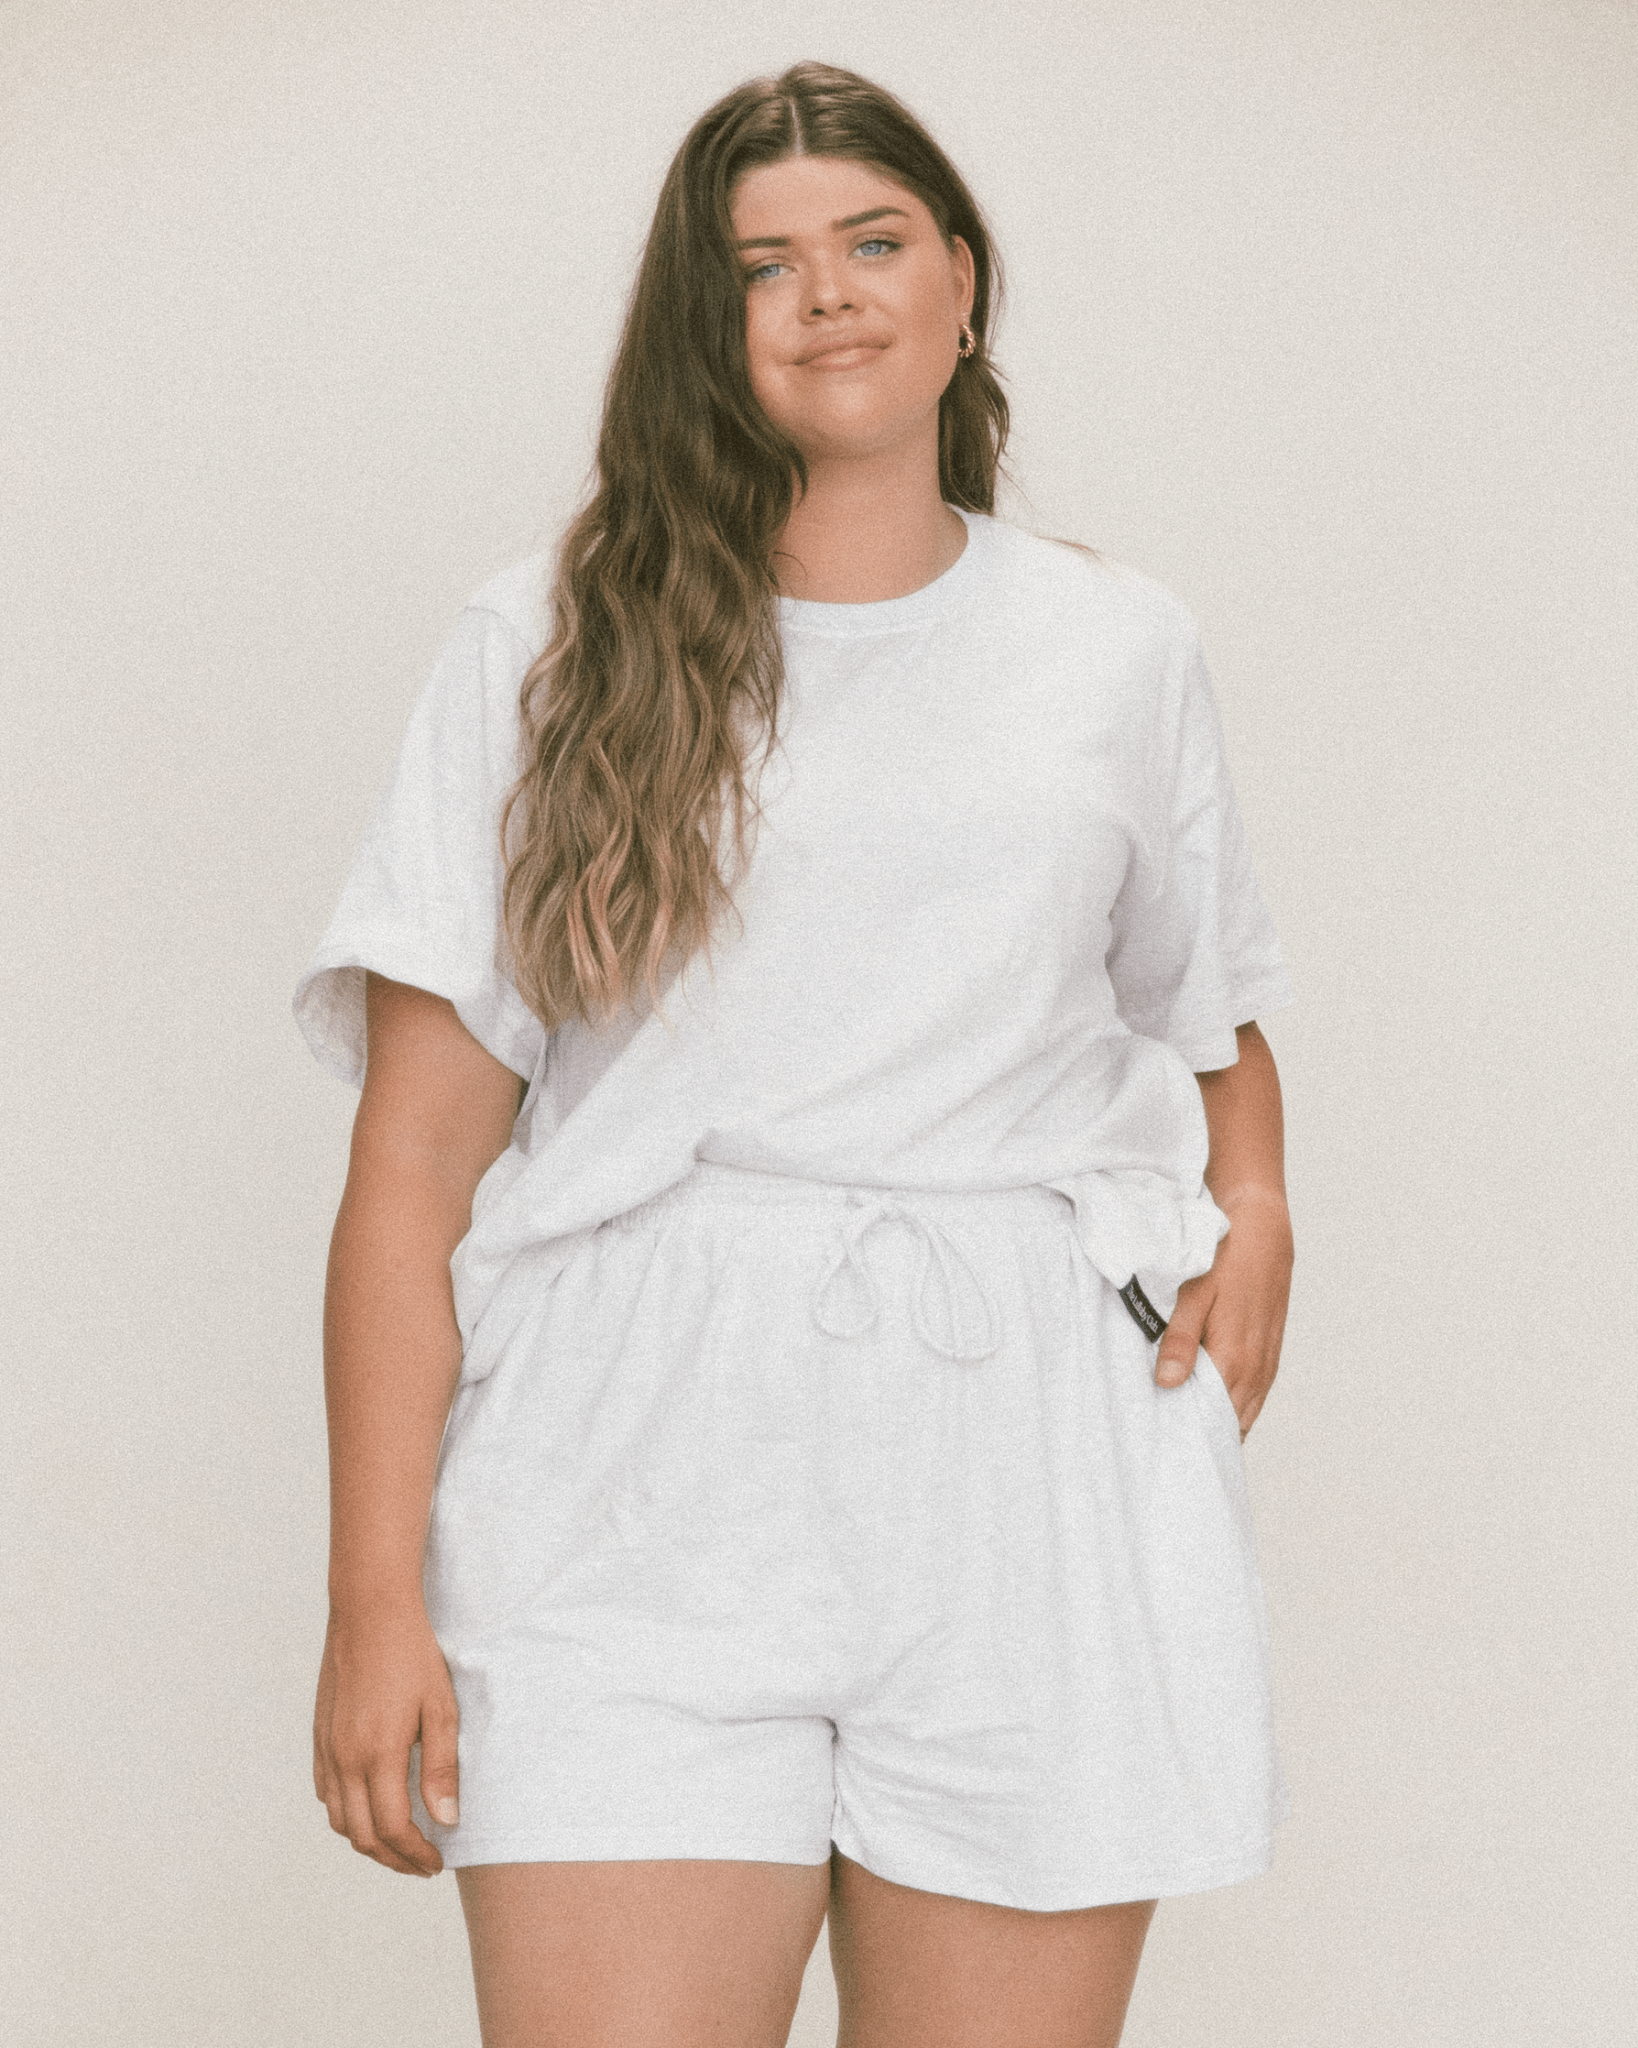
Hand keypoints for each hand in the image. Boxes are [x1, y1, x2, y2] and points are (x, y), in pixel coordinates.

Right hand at [313, 1602, 459, 1876]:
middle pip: (363, 1835)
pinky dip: (347, 1814)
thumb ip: (441, 1769)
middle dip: (394, 1859)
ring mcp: (328, 1749)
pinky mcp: (320, 1737)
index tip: (437, 1863)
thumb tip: (445, 1822)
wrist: (370, 1612)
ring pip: (339, 1820)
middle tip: (422, 1864)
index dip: (416, 1855)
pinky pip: (326, 1793)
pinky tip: (370, 1808)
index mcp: (378, 1755)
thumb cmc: (413, 1655)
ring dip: (368, 1841)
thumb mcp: (442, 1709)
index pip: (394, 1829)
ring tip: (400, 1843)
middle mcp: (345, 1759)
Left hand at [1154, 1188, 1292, 1437]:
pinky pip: (1253, 1396)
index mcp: (1235, 1359)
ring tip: (1186, 1435)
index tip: (1163, 1449)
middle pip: (1229, 1424)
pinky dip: (1233, 1408)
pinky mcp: (1269, 1353)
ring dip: (1219, 1425)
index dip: (1189, 1436)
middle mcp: (1256, 1369)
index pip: (1211, 1419)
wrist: (1263, 1230)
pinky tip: (1211, 1408)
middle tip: (1168, 1449)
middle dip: (1202, 1437)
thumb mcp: (1194, 1294)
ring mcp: (1266, 1364)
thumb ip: (1180, 1341)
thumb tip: (1166, 1384)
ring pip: (1244, 1413)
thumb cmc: (1224, 1259)